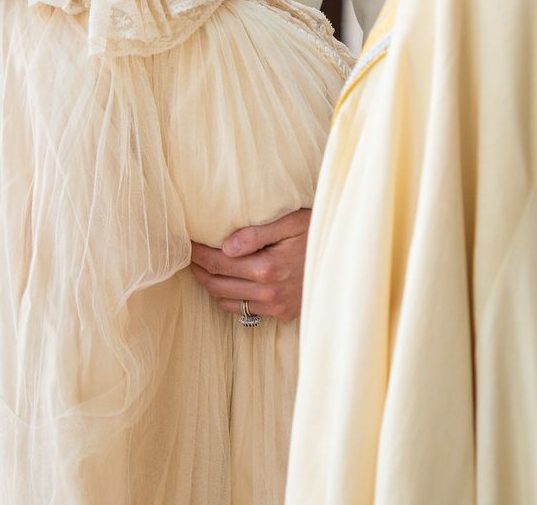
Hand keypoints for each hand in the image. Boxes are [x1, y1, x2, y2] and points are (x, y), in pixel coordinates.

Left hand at [190, 208, 310, 322]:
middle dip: (198, 269)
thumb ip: (256, 233)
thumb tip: (225, 246)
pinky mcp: (283, 314)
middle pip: (217, 284)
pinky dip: (229, 298)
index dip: (198, 253)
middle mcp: (269, 292)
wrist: (349, 256)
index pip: (219, 262)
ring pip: (227, 301)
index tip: (187, 242)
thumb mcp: (291, 222)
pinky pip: (244, 310)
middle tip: (188, 255)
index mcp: (268, 267)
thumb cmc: (319, 230)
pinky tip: (227, 282)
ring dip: (210, 285)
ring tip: (202, 268)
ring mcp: (276, 306)